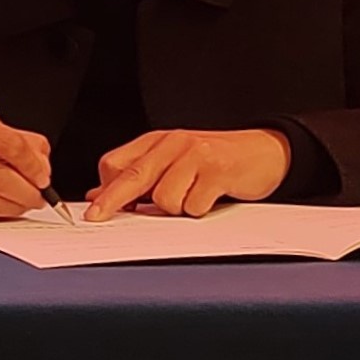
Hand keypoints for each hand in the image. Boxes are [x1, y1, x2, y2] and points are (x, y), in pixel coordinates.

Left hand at [85, 129, 290, 218]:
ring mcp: (195, 156)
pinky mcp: (217, 171)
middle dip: (111, 201)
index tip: (96, 209)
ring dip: (176, 209)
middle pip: (132, 176)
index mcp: (157, 141)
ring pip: (164, 198)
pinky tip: (210, 198)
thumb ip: (142, 176)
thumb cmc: (216, 161)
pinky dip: (199, 211)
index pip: (117, 163)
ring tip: (193, 198)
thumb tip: (101, 194)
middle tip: (95, 218)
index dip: (106, 189)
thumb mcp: (174, 163)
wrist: (264, 151)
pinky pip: (193, 206)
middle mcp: (173, 144)